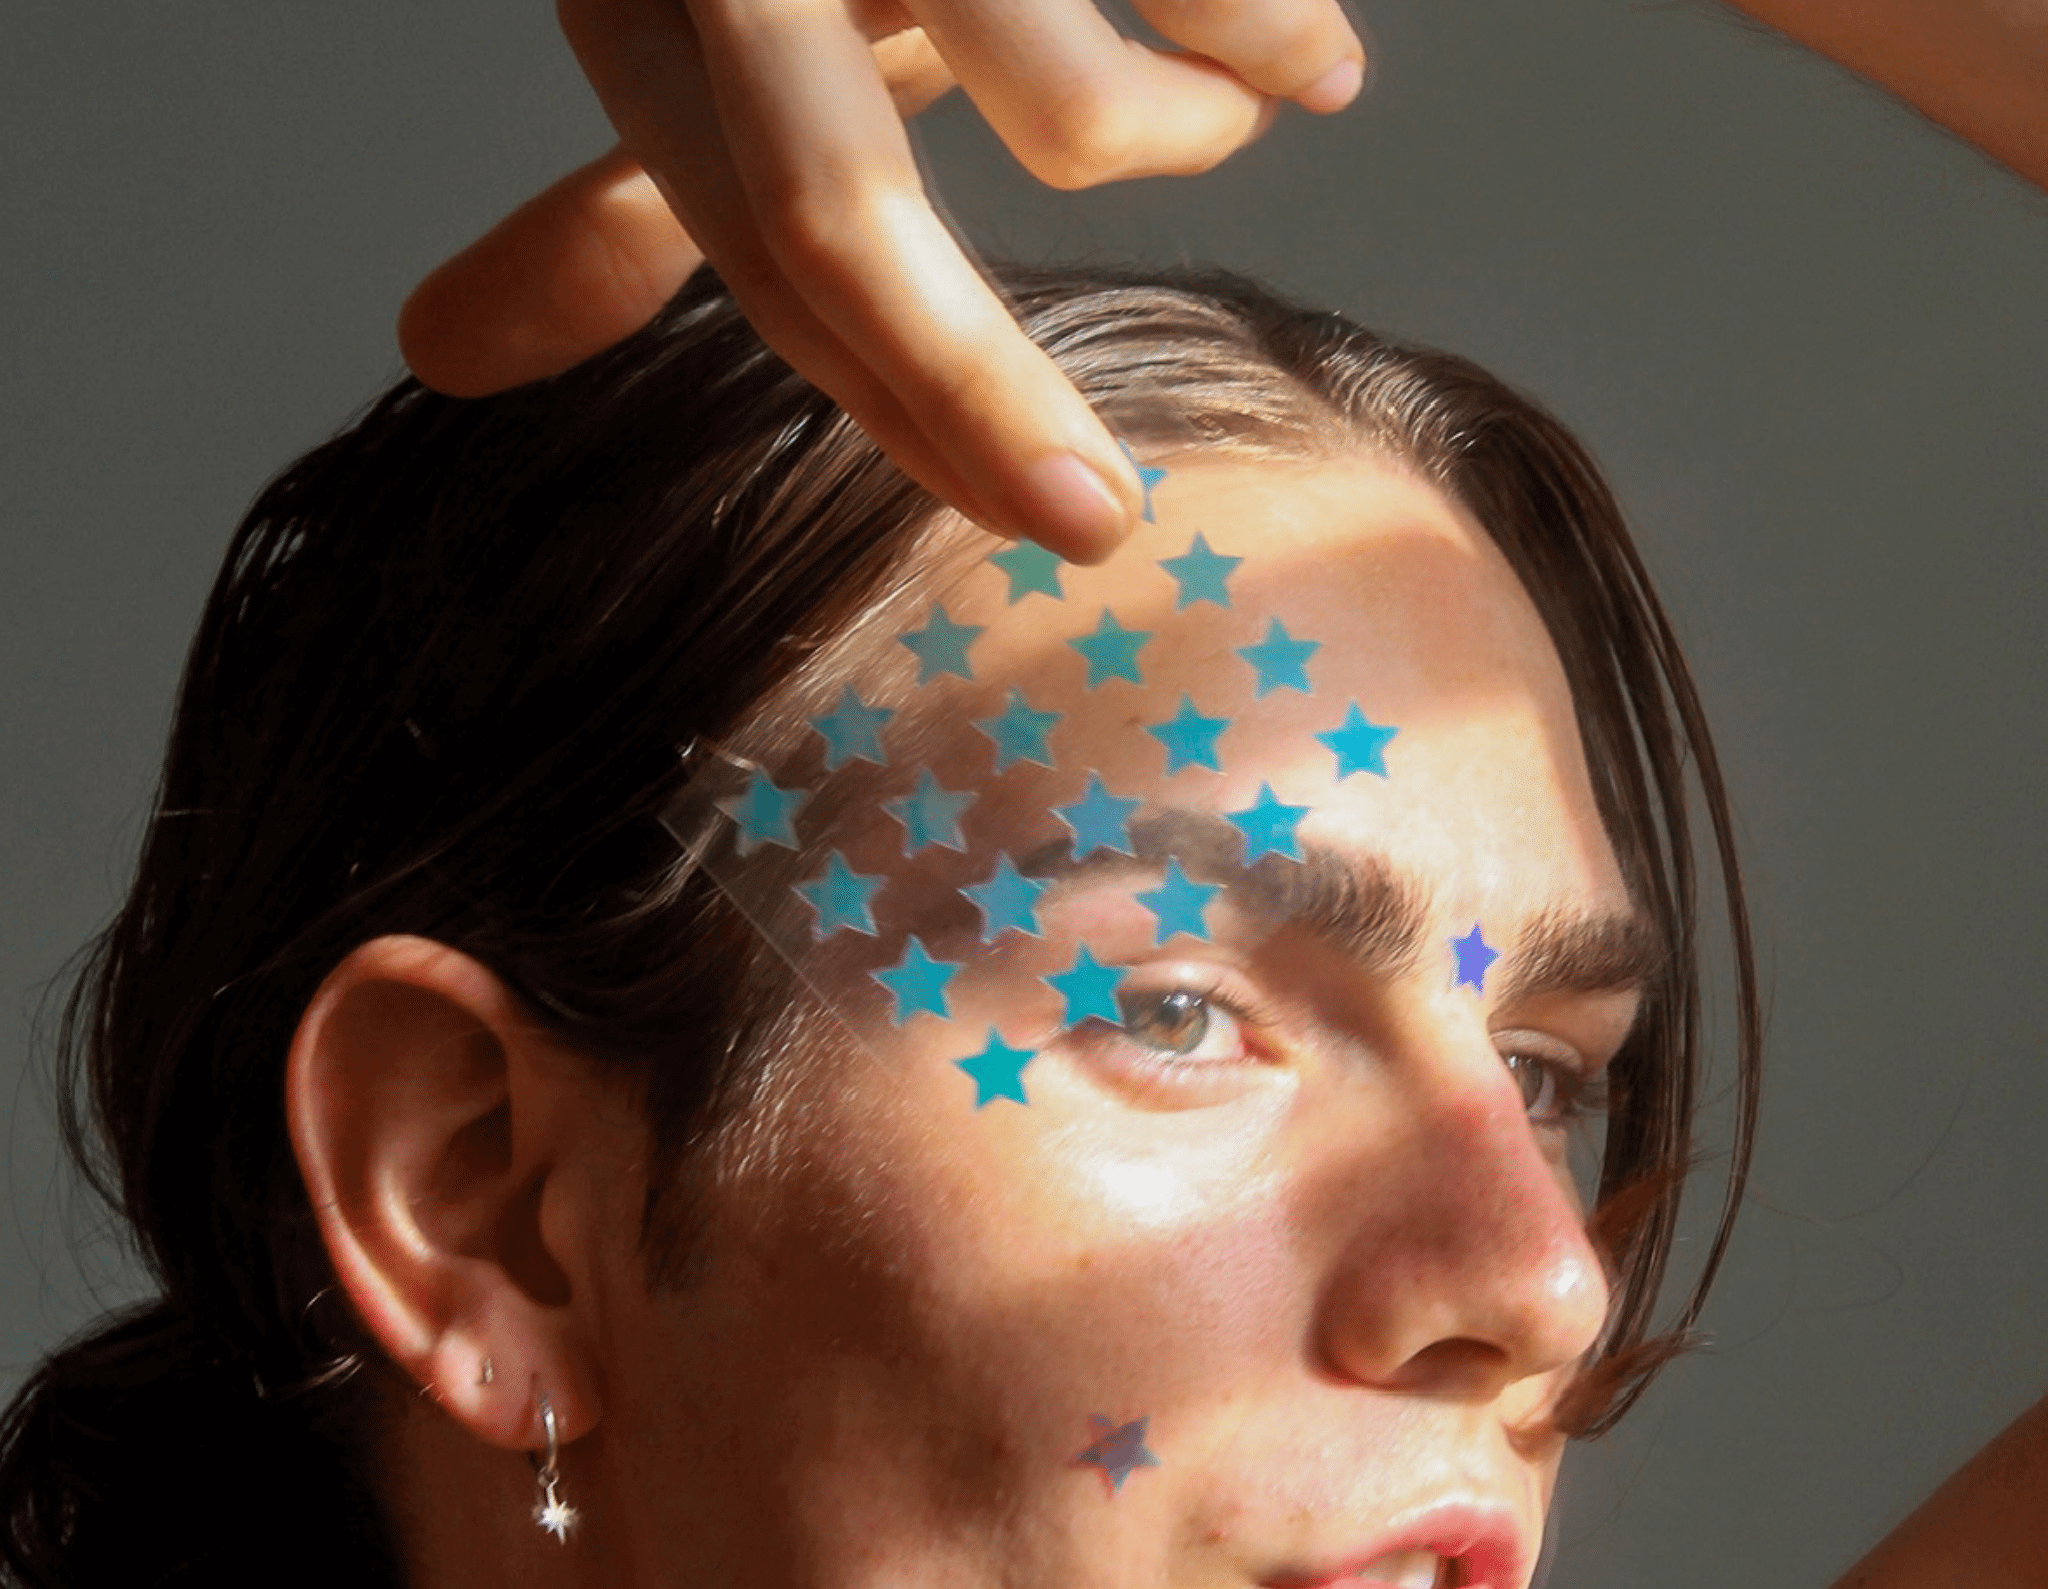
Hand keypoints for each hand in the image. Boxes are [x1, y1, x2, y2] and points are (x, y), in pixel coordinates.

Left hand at [398, 0, 1364, 561]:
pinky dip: (1268, 26)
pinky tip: (1313, 61)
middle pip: (842, 217)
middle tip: (1099, 529)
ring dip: (1189, 130)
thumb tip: (432, 358)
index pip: (766, 267)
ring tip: (1254, 103)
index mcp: (657, 16)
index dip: (902, 414)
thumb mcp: (655, 24)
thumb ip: (592, 207)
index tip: (1037, 522)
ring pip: (1059, 100)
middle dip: (984, 394)